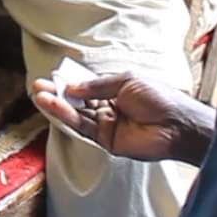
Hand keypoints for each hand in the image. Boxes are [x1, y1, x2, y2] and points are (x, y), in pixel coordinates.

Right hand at [33, 71, 213, 164]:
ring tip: (40, 94)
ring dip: (58, 105)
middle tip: (38, 85)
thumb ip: (97, 86)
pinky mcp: (106, 141)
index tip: (52, 76)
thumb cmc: (160, 98)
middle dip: (58, 93)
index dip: (70, 82)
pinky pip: (83, 128)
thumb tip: (72, 86)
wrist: (177, 124)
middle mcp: (109, 108)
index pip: (87, 88)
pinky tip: (54, 105)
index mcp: (116, 92)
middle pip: (78, 102)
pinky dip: (67, 116)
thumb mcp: (126, 81)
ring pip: (77, 115)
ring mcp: (107, 125)